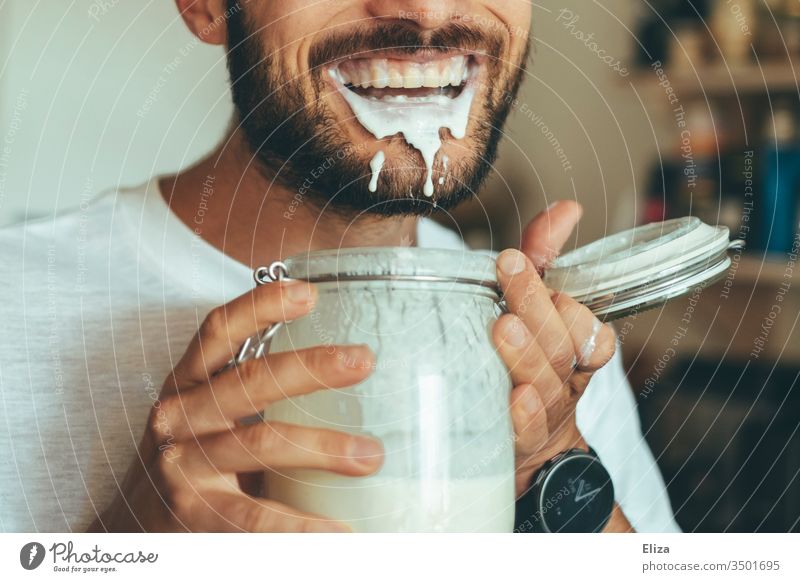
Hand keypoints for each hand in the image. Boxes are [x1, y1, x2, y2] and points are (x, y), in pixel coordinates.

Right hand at [89, 281, 383, 531]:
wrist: (133, 523)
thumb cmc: (191, 455)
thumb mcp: (209, 411)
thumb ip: (252, 388)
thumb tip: (338, 364)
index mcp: (188, 381)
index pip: (218, 332)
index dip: (259, 306)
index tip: (308, 292)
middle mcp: (180, 415)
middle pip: (248, 382)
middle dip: (310, 367)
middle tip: (364, 359)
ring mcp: (183, 464)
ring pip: (260, 444)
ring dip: (321, 447)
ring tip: (371, 455)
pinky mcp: (192, 512)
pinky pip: (253, 518)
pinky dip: (300, 526)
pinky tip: (338, 532)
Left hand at [493, 201, 616, 494]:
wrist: (523, 443)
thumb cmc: (526, 361)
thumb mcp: (534, 306)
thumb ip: (546, 256)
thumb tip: (568, 209)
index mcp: (574, 349)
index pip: (591, 332)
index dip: (575, 310)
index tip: (546, 278)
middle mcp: (564, 379)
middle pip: (562, 347)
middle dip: (538, 307)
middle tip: (510, 270)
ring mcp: (544, 412)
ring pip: (545, 383)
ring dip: (527, 354)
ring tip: (504, 328)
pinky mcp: (517, 440)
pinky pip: (527, 431)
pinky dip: (525, 414)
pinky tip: (513, 396)